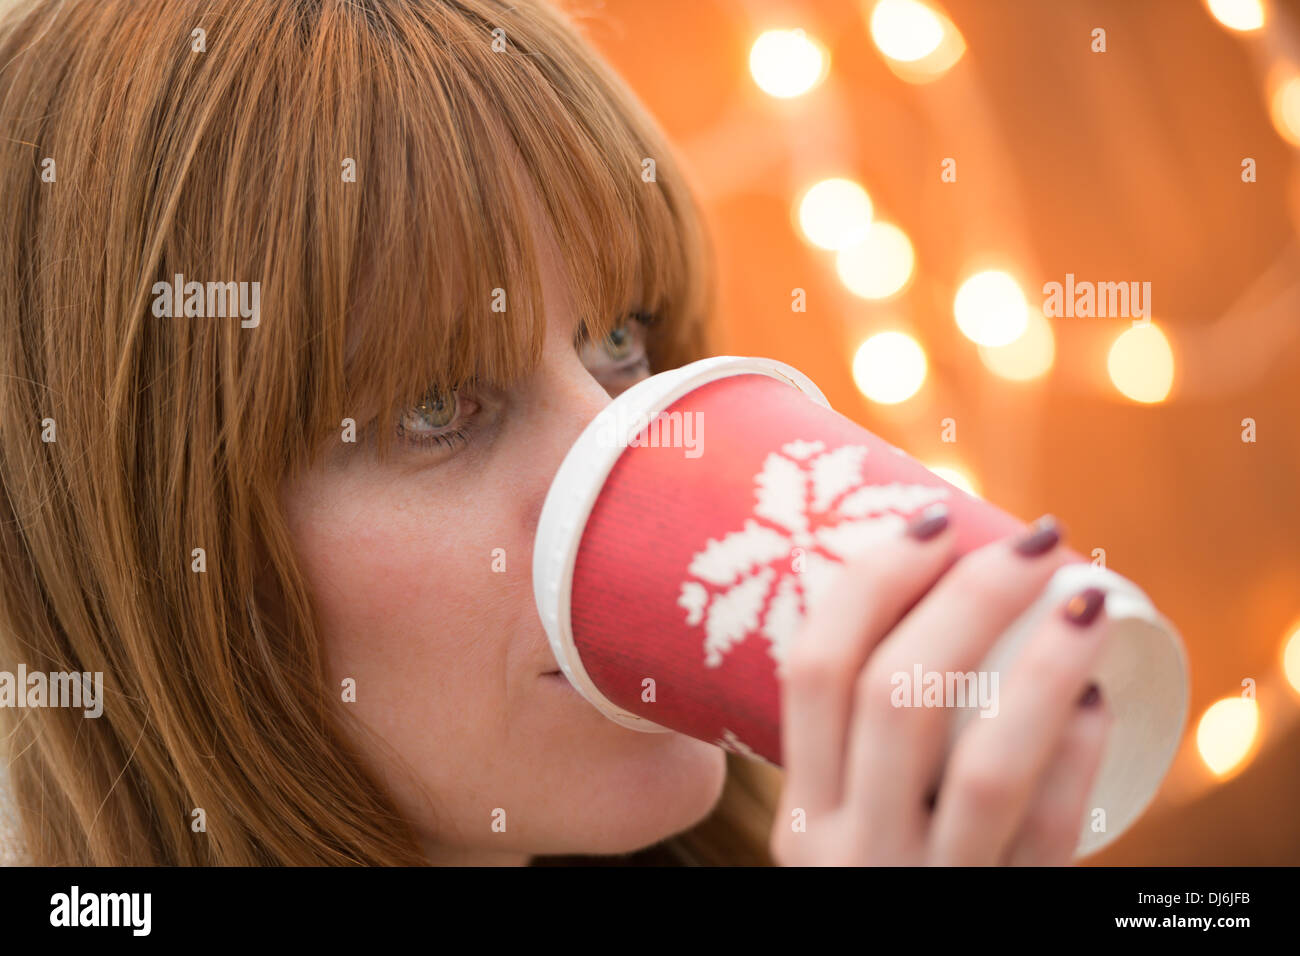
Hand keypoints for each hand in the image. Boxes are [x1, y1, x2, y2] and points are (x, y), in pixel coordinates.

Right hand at [770, 508, 1112, 864]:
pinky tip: (1095, 701)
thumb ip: (858, 755)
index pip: (813, 669)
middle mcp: (846, 851)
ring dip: (1040, 663)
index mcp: (800, 811)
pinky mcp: (1000, 916)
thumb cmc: (878, 893)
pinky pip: (1051, 833)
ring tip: (1085, 597)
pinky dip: (1077, 755)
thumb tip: (928, 606)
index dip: (872, 581)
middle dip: (967, 596)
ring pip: (981, 761)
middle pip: (895, 695)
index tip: (931, 520)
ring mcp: (922, 888)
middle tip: (1030, 541)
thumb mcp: (839, 833)